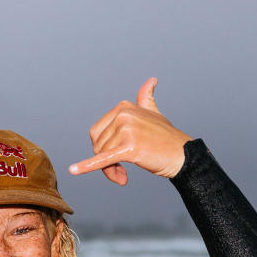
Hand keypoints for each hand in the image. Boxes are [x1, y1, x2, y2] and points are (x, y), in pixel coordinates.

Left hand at [68, 77, 192, 184]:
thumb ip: (147, 99)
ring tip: (123, 176)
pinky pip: (103, 160)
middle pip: (98, 144)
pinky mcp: (129, 147)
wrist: (183, 156)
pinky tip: (73, 170)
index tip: (116, 160)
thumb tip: (151, 80)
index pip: (98, 132)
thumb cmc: (167, 138)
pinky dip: (87, 166)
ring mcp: (126, 130)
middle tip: (120, 173)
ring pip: (102, 156)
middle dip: (105, 162)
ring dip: (110, 170)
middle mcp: (123, 115)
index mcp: (124, 107)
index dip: (103, 148)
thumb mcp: (155, 114)